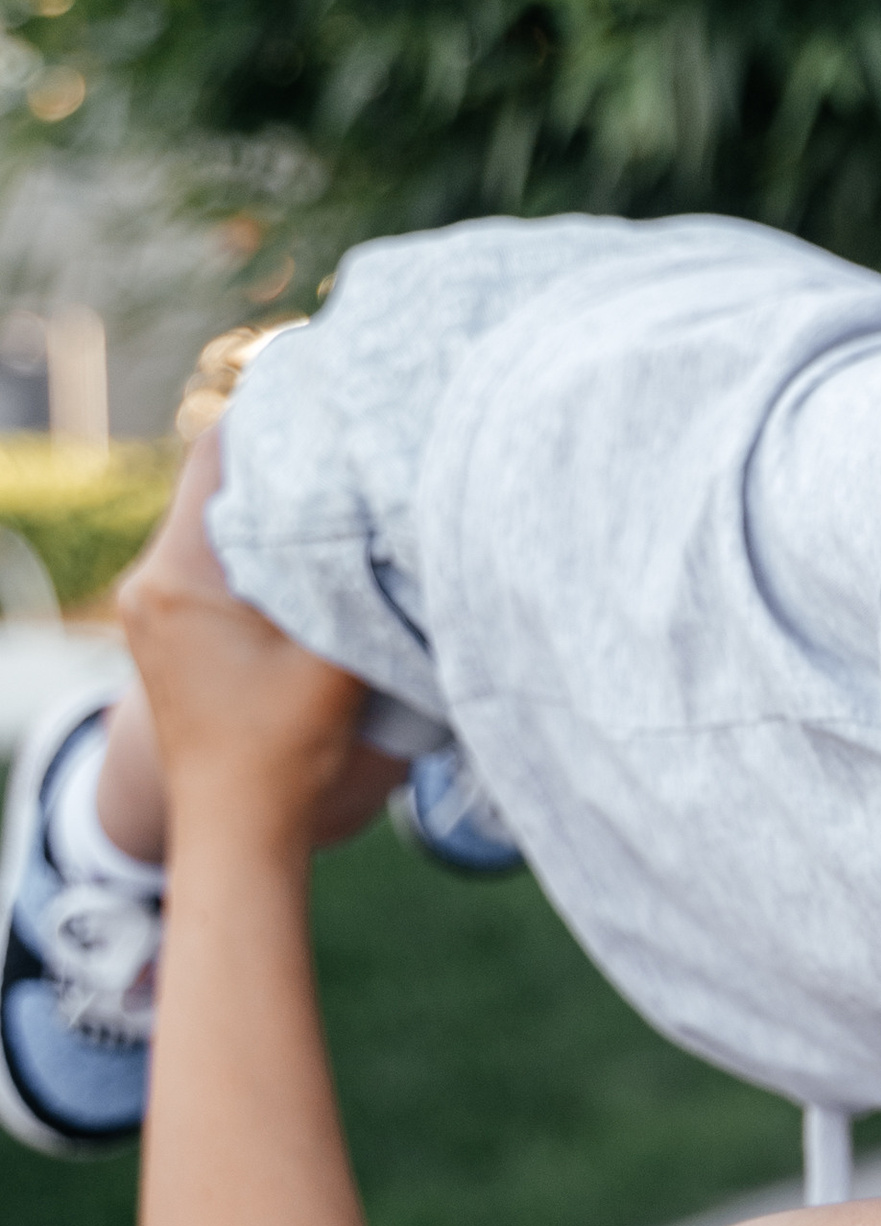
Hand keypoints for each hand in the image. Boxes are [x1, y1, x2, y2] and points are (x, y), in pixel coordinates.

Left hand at [119, 426, 396, 854]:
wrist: (236, 830)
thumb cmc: (284, 752)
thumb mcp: (335, 655)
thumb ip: (355, 580)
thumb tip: (385, 504)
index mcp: (180, 577)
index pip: (219, 456)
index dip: (275, 415)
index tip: (331, 395)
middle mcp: (151, 582)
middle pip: (217, 485)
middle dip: (281, 460)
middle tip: (347, 437)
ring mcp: (154, 608)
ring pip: (217, 523)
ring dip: (271, 506)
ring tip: (335, 488)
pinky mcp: (169, 631)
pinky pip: (213, 560)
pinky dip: (257, 544)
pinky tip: (308, 549)